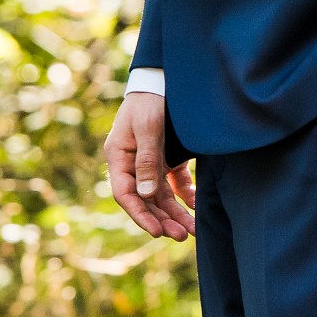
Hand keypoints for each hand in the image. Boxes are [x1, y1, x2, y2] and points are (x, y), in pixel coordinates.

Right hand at [104, 91, 195, 239]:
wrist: (162, 80)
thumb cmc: (150, 101)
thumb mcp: (148, 128)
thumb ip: (147, 161)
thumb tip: (147, 196)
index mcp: (119, 157)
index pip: (125, 195)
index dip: (141, 216)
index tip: (158, 232)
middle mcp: (132, 164)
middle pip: (146, 200)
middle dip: (163, 220)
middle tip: (182, 236)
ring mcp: (149, 163)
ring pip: (162, 196)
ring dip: (175, 213)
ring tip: (192, 230)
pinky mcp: (166, 159)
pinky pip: (175, 184)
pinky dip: (186, 196)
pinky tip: (197, 207)